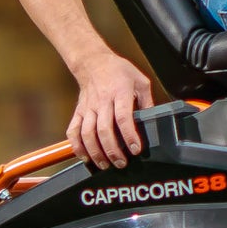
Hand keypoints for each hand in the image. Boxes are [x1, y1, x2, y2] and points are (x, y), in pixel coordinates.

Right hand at [66, 53, 154, 167]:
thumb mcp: (140, 81)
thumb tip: (153, 120)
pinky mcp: (79, 112)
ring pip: (87, 134)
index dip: (129, 136)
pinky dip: (77, 146)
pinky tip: (84, 156)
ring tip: (104, 164)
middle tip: (121, 163)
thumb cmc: (118, 71)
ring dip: (95, 152)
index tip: (135, 149)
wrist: (93, 62)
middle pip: (104, 130)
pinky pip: (73, 131)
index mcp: (119, 92)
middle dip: (112, 150)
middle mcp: (102, 102)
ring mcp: (88, 108)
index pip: (123, 117)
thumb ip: (147, 101)